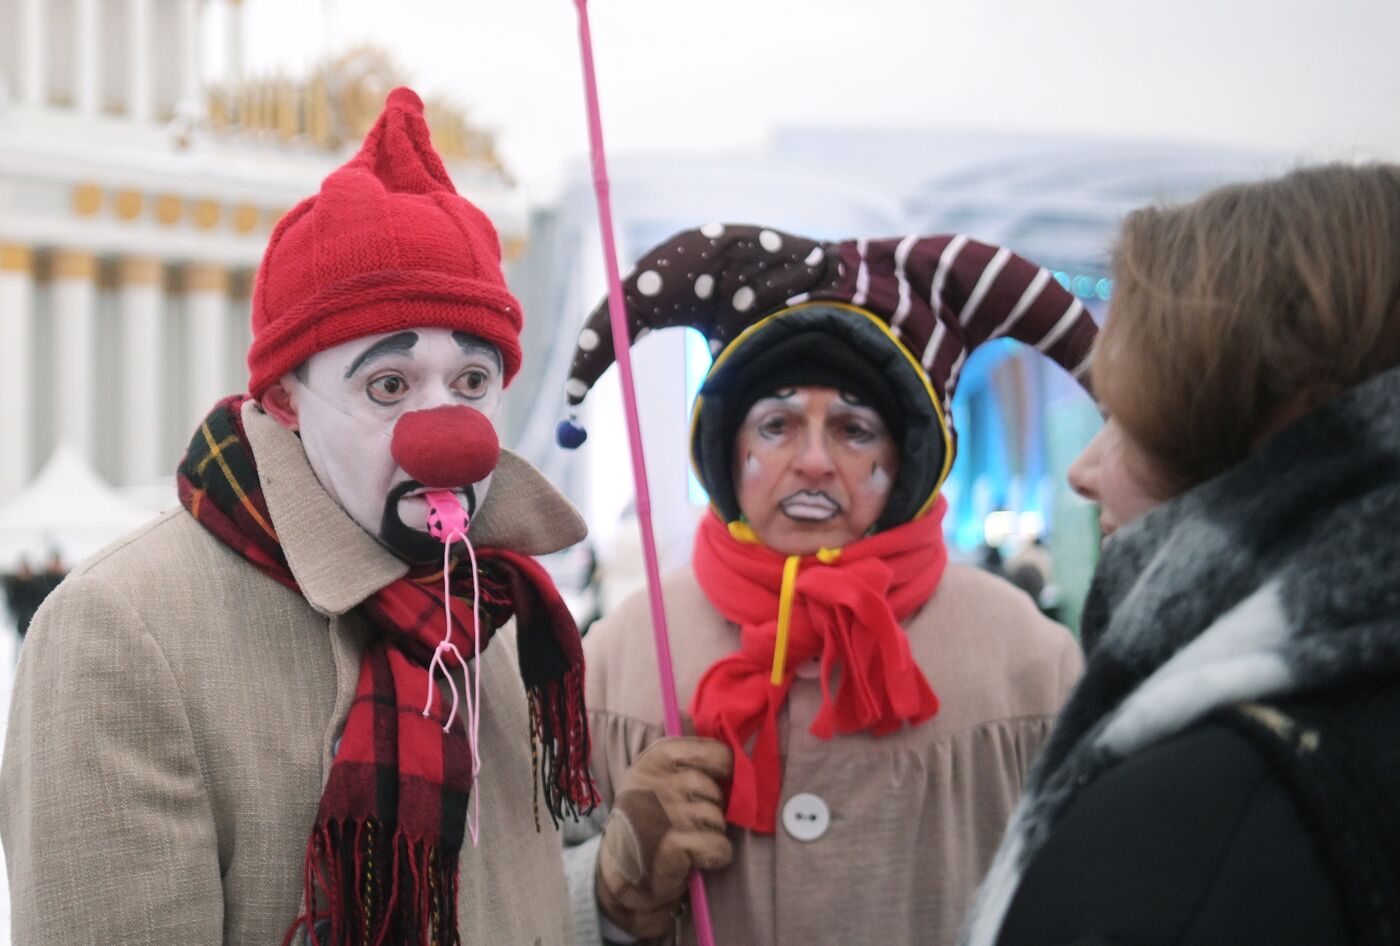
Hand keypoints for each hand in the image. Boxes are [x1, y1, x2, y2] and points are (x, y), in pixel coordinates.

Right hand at [596, 736, 733, 937]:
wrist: (622, 871)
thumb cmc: (648, 817)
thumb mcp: (655, 775)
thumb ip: (678, 749)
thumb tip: (686, 712)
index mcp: (656, 757)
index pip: (717, 754)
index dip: (725, 772)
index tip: (716, 782)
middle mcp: (655, 780)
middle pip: (717, 791)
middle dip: (712, 810)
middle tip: (688, 821)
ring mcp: (660, 813)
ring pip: (718, 820)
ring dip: (710, 834)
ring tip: (687, 839)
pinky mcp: (668, 846)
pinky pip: (719, 846)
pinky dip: (715, 856)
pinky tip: (695, 858)